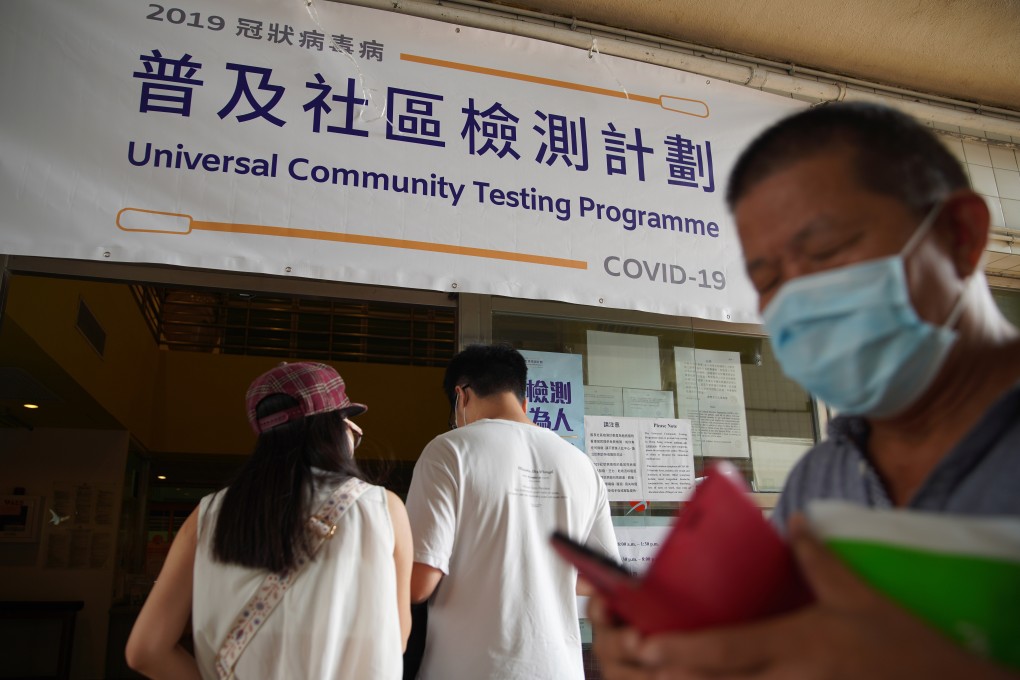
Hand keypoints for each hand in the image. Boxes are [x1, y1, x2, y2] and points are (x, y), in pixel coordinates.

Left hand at [590, 514, 1015, 679]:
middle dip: (660, 673)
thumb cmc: (904, 649)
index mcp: (797, 647)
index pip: (726, 652)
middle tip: (626, 650)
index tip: (640, 643)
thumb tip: (792, 523)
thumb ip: (817, 560)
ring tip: (646, 664)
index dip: (678, 652)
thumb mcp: (860, 599)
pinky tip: (697, 677)